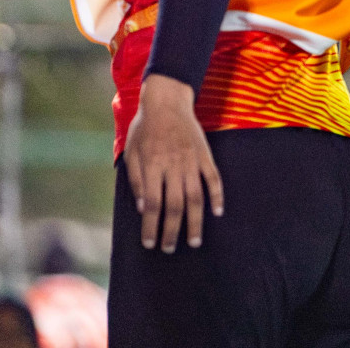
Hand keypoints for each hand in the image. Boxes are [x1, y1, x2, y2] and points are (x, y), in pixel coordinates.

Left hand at [123, 74, 223, 252]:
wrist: (168, 101)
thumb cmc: (145, 128)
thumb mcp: (131, 152)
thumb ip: (137, 180)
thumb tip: (143, 208)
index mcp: (153, 166)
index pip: (153, 204)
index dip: (151, 226)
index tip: (150, 243)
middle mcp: (174, 166)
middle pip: (175, 206)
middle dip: (172, 230)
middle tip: (169, 248)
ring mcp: (192, 161)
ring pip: (196, 197)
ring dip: (195, 221)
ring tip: (194, 240)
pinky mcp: (205, 155)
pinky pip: (213, 179)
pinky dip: (217, 196)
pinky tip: (217, 212)